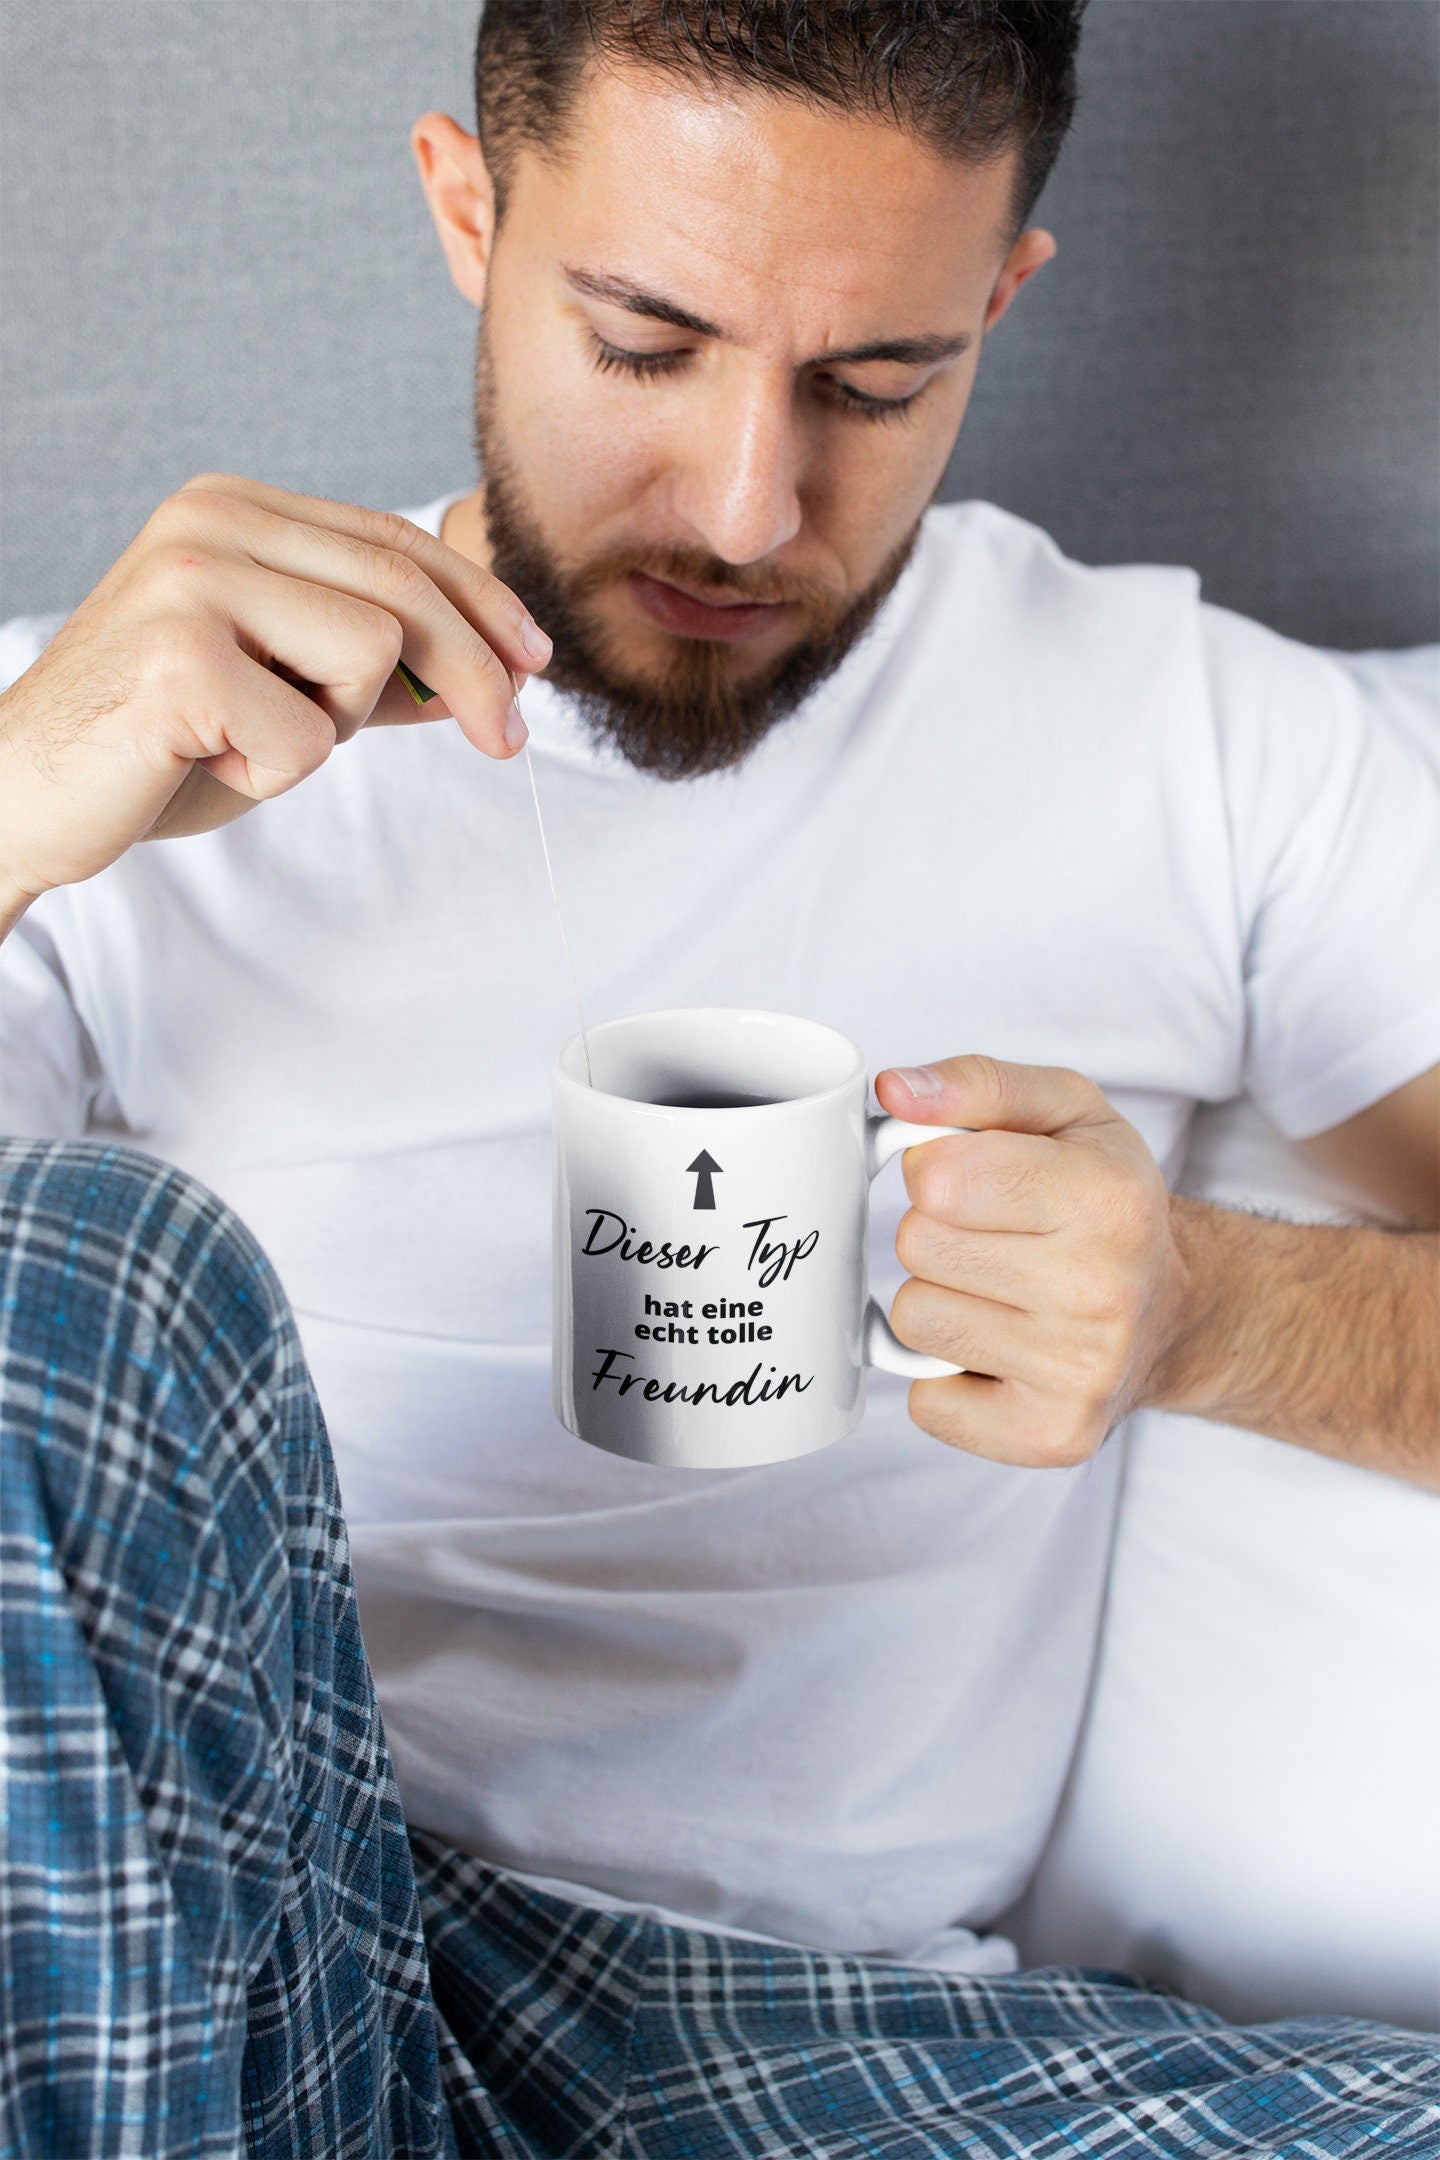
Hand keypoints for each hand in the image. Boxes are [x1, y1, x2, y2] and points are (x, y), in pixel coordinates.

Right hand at [0, 473, 549, 925]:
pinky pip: (308, 735)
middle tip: (508, 741)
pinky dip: (273, 773)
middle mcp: (211, 523)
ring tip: (247, 739)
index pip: (395, 544)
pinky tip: (204, 762)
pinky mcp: (179, 658)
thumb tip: (491, 674)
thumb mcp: (285, 694)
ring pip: (370, 655)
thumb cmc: (157, 745)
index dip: (482, 605)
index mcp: (236, 509)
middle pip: (404, 590)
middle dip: (476, 674)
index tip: (534, 664)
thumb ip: (376, 673)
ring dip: (330, 729)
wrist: (24, 796)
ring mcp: (191, 581)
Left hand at [873, 1055, 1186, 1466]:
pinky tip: (998, 1351)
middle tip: (995, 1237)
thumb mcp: (1064, 1110)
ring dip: (939, 1300)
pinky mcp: (1052, 1437)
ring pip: (915, 1321)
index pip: (938, 1177)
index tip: (973, 1176)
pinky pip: (925, 1402)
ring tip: (999, 1292)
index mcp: (1107, 1196)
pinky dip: (943, 1376)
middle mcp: (1103, 1289)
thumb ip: (976, 1084)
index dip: (935, 1168)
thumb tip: (893, 1091)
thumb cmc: (1104, 1200)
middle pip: (918, 1246)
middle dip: (937, 1232)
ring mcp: (1081, 1373)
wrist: (1172, 1311)